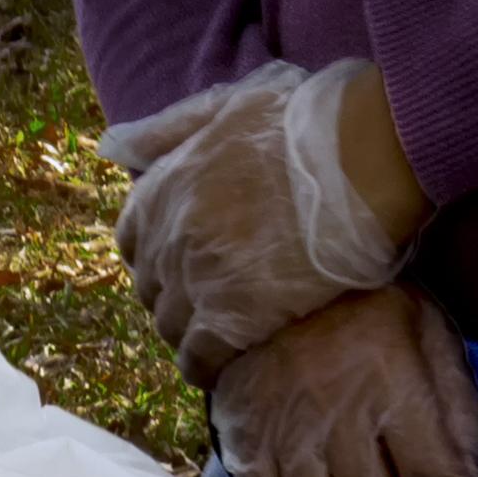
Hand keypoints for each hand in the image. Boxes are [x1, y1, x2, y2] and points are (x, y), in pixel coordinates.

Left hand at [106, 57, 433, 382]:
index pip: (132, 239)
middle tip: (207, 306)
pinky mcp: (235, 316)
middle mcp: (169, 234)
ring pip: (171, 326)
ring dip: (189, 334)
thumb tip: (114, 147)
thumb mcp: (226, 105)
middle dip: (174, 296)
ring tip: (218, 340)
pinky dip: (207, 368)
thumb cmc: (306, 121)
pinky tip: (224, 371)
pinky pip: (201, 358)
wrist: (362, 155)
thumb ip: (167, 129)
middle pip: (151, 286)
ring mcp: (198, 277)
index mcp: (164, 187)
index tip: (183, 263)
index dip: (157, 254)